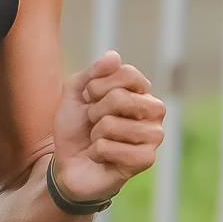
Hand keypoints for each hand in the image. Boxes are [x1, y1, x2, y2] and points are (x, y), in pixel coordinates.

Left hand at [50, 50, 165, 207]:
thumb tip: (114, 56)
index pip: (127, 73)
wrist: (68, 165)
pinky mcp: (146, 159)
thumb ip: (92, 73)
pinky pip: (109, 148)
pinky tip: (102, 158)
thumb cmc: (77, 128)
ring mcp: (153, 136)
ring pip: (112, 125)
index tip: (89, 99)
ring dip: (95, 134)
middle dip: (95, 112)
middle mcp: (154, 111)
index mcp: (141, 91)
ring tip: (99, 141)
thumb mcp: (75, 94)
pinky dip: (96, 153)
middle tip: (94, 123)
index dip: (97, 86)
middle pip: (121, 98)